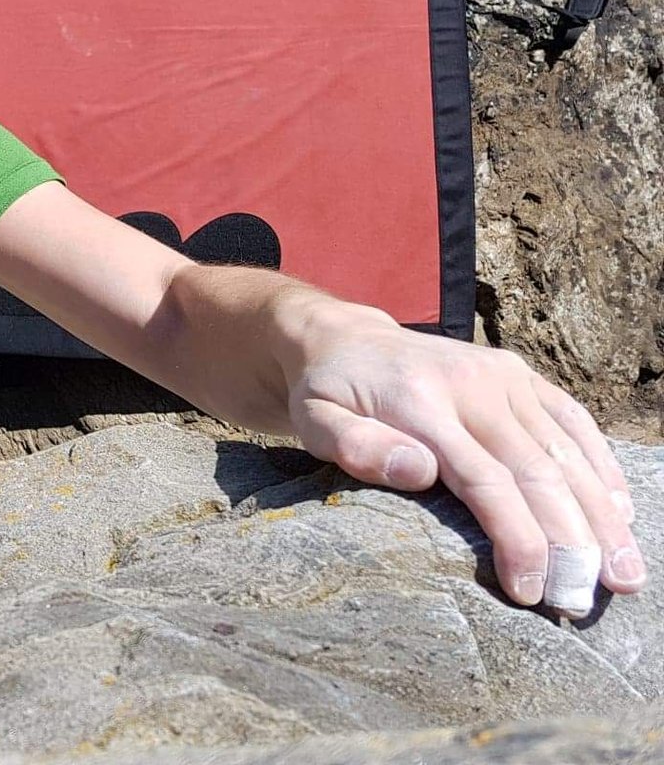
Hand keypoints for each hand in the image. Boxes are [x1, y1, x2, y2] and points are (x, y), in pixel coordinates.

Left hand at [286, 317, 644, 614]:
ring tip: (624, 574)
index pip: (486, 480)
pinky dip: (601, 467)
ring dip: (602, 516)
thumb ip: (355, 447)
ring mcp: (503, 375)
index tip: (529, 592)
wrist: (345, 338)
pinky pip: (573, 421)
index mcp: (422, 402)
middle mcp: (473, 384)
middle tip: (583, 600)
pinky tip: (621, 514)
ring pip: (567, 452)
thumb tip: (418, 471)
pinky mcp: (520, 375)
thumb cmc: (329, 394)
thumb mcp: (314, 421)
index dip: (516, 539)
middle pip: (538, 472)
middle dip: (570, 542)